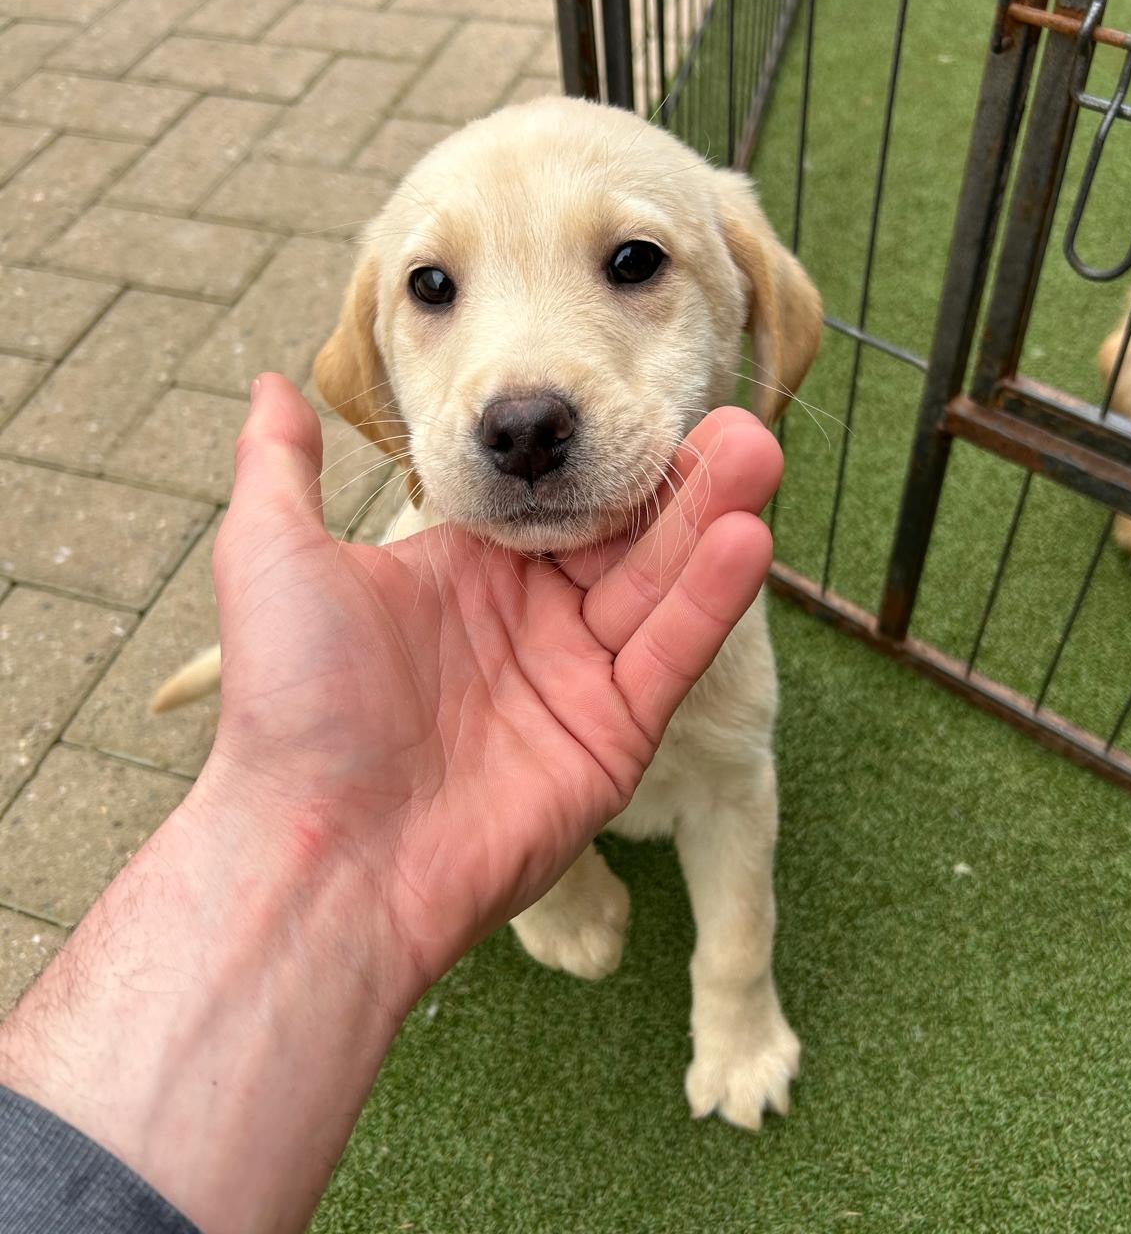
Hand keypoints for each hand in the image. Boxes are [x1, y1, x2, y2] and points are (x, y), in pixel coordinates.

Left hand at [202, 376, 782, 987]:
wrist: (323, 850)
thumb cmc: (291, 705)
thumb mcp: (273, 557)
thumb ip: (280, 465)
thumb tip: (268, 383)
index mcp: (465, 574)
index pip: (550, 496)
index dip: (594, 450)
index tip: (633, 398)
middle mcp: (529, 621)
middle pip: (620, 534)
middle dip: (676, 479)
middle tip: (734, 420)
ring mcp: (576, 680)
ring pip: (658, 586)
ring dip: (711, 522)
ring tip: (759, 453)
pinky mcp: (615, 737)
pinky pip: (671, 657)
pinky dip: (710, 602)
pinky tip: (748, 540)